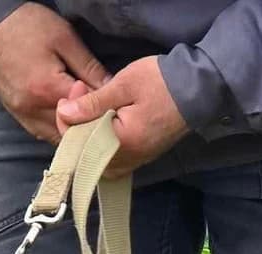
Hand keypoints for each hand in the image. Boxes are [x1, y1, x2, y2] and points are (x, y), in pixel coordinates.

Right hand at [0, 3, 108, 144]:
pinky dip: (60, 131)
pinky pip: (45, 134)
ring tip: (90, 118)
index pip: (86, 112)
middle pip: (72, 132)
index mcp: (47, 89)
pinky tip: (71, 121)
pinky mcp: (18, 117)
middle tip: (105, 114)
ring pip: (58, 139)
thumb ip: (89, 67)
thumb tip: (112, 89)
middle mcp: (34, 110)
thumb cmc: (25, 25)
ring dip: (76, 132)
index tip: (116, 104)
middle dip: (91, 125)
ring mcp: (24, 117)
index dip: (104, 109)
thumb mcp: (63, 37)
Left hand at [56, 56, 188, 174]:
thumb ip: (93, 103)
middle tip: (81, 95)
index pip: (79, 142)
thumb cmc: (161, 83)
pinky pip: (112, 162)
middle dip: (76, 125)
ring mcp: (136, 161)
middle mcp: (128, 160)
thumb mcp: (124, 85)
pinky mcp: (142, 157)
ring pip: (97, 162)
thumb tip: (65, 113)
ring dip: (87, 136)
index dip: (67, 117)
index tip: (74, 92)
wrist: (197, 89)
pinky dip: (101, 146)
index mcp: (121, 144)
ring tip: (90, 109)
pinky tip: (101, 126)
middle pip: (85, 155)